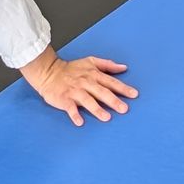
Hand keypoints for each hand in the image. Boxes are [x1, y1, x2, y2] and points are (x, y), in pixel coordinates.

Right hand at [21, 47, 136, 125]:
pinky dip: (74, 114)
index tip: (134, 95)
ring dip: (96, 109)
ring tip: (106, 118)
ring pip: (87, 100)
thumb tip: (124, 67)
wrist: (49, 72)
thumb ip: (107, 64)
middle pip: (101, 92)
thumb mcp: (90, 61)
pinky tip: (80, 122)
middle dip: (113, 100)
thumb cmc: (71, 69)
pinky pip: (70, 108)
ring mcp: (74, 91)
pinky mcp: (64, 99)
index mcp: (93, 74)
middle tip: (124, 109)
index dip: (123, 88)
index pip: (110, 82)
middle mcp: (85, 82)